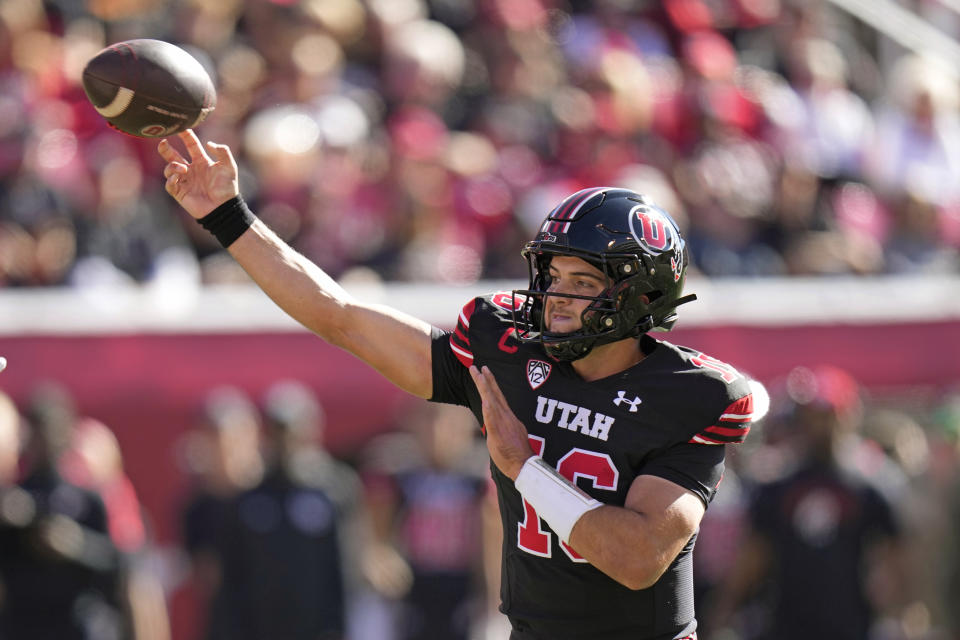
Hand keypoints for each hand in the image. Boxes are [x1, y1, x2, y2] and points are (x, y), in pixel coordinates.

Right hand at [158, 130, 238, 218]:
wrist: (224, 208)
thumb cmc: (228, 188)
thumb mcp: (229, 167)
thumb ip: (223, 152)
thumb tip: (209, 143)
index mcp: (202, 161)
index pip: (191, 145)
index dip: (186, 135)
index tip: (180, 127)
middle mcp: (191, 169)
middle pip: (173, 155)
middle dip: (166, 148)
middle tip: (163, 142)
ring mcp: (184, 181)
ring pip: (169, 169)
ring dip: (172, 166)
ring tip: (183, 169)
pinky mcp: (180, 193)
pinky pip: (169, 184)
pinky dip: (171, 179)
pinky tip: (178, 177)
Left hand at [470, 365, 533, 479]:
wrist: (524, 466)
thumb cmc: (516, 454)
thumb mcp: (508, 436)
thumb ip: (501, 427)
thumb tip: (497, 423)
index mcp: (508, 418)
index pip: (497, 397)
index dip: (491, 383)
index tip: (485, 371)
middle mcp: (506, 417)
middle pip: (494, 394)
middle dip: (485, 379)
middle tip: (477, 366)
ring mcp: (503, 424)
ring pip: (492, 402)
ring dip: (484, 387)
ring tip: (478, 374)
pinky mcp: (499, 435)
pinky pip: (493, 420)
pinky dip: (489, 410)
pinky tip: (485, 400)